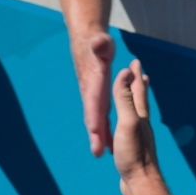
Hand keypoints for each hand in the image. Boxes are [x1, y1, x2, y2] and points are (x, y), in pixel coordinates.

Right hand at [73, 27, 116, 156]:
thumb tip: (99, 42)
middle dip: (95, 134)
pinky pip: (101, 116)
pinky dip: (103, 129)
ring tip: (100, 153)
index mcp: (94, 81)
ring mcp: (95, 96)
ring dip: (98, 135)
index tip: (94, 129)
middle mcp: (92, 92)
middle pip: (93, 115)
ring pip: (96, 118)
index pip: (93, 99)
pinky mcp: (98, 98)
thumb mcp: (101, 43)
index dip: (94, 113)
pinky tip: (108, 142)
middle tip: (97, 152)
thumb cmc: (98, 43)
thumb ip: (100, 46)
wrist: (87, 41)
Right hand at [111, 59, 162, 186]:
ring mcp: (139, 139)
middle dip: (140, 88)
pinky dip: (128, 124)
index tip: (135, 62)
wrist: (141, 185)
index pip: (138, 91)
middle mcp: (142, 126)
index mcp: (139, 118)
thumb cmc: (133, 155)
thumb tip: (126, 74)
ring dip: (135, 105)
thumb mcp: (127, 123)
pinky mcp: (134, 151)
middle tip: (141, 76)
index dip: (136, 77)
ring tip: (136, 99)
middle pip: (141, 102)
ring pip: (136, 117)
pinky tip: (127, 129)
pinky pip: (130, 131)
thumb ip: (126, 99)